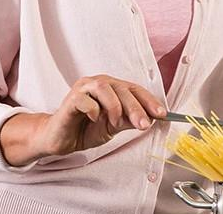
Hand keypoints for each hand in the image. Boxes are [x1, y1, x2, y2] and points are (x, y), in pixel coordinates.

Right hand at [1, 74, 165, 165]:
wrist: (60, 140)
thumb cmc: (86, 129)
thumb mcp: (113, 127)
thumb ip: (129, 121)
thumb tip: (151, 119)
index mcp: (112, 87)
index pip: (135, 90)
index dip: (149, 101)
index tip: (162, 114)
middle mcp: (99, 83)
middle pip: (123, 89)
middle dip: (136, 108)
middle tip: (144, 125)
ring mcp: (83, 88)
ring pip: (105, 87)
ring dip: (115, 107)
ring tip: (115, 123)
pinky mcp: (70, 98)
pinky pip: (85, 99)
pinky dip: (93, 109)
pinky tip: (94, 119)